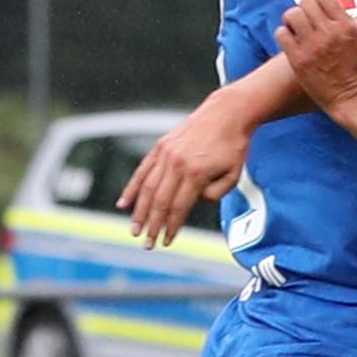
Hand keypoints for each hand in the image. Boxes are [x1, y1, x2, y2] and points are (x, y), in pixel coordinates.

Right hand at [121, 100, 248, 248]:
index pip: (178, 207)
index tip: (167, 241)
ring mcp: (166, 153)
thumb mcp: (233, 175)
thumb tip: (193, 203)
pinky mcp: (161, 146)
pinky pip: (143, 170)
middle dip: (152, 225)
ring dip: (139, 212)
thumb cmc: (233, 146)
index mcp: (196, 173)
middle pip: (160, 201)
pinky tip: (123, 204)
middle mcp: (177, 163)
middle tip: (147, 244)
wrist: (227, 113)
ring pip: (148, 188)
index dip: (171, 227)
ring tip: (134, 230)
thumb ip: (214, 194)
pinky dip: (132, 188)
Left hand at [278, 0, 356, 110]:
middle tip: (302, 19)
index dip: (317, 0)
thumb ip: (345, 21)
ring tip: (293, 28)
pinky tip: (289, 41)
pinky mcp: (299, 60)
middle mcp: (329, 33)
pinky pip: (282, 34)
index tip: (315, 9)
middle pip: (306, 3)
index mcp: (345, 26)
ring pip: (292, 14)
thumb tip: (329, 5)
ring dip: (291, 19)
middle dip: (302, 9)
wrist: (351, 97)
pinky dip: (283, 34)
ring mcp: (313, 46)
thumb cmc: (356, 69)